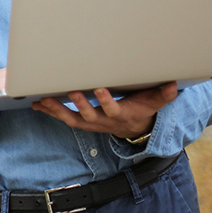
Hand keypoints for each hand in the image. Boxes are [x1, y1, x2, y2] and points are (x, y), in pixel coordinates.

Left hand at [31, 82, 178, 138]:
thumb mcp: (155, 102)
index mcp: (121, 114)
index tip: (100, 89)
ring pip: (72, 119)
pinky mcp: (82, 122)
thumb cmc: (142, 108)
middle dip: (79, 104)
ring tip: (43, 100)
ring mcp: (91, 123)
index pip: (113, 109)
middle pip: (89, 115)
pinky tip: (37, 104)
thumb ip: (163, 95)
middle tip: (70, 91)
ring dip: (57, 110)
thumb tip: (174, 86)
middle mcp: (104, 121)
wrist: (134, 127)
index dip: (107, 101)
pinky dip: (51, 112)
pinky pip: (64, 118)